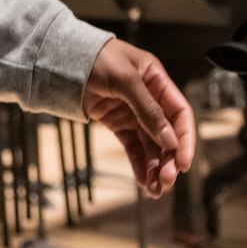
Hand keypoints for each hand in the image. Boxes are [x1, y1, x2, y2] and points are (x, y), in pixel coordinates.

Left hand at [81, 38, 194, 196]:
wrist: (61, 60)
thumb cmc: (95, 57)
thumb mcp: (125, 79)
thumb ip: (148, 108)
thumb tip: (169, 140)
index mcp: (156, 80)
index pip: (179, 113)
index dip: (185, 139)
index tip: (184, 163)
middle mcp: (149, 98)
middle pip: (167, 135)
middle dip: (168, 160)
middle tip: (166, 181)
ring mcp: (132, 113)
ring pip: (150, 145)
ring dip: (155, 168)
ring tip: (155, 190)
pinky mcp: (117, 124)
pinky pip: (132, 147)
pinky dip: (139, 164)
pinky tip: (143, 181)